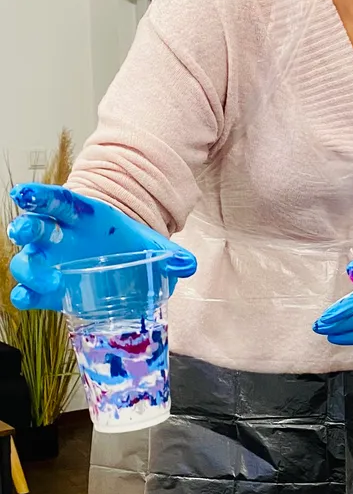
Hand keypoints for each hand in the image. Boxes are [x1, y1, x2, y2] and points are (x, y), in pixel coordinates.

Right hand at [7, 184, 196, 310]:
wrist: (129, 265)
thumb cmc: (133, 247)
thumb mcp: (156, 247)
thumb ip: (173, 256)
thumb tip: (187, 265)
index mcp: (85, 217)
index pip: (60, 202)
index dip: (42, 196)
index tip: (25, 193)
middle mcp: (60, 236)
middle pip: (34, 227)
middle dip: (26, 226)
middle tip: (26, 230)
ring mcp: (51, 262)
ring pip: (26, 261)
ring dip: (29, 269)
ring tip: (48, 281)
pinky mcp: (48, 289)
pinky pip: (27, 291)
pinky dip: (24, 295)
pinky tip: (28, 299)